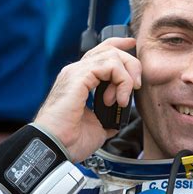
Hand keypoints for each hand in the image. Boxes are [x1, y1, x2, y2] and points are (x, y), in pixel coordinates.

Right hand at [34, 37, 141, 161]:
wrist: (56, 147)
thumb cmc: (70, 140)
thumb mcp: (97, 127)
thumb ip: (108, 118)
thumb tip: (117, 120)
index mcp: (80, 81)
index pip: (100, 52)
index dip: (118, 45)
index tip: (132, 45)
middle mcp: (76, 72)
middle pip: (109, 49)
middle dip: (130, 64)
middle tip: (136, 86)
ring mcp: (76, 72)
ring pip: (112, 55)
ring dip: (127, 76)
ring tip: (124, 99)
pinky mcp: (78, 76)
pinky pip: (110, 65)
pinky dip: (122, 81)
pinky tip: (119, 99)